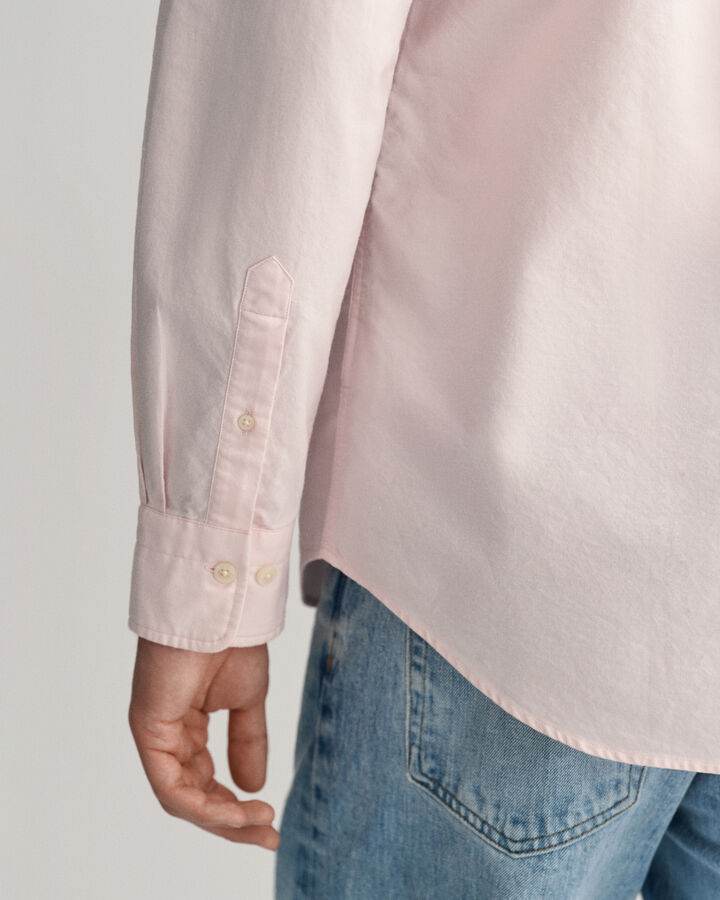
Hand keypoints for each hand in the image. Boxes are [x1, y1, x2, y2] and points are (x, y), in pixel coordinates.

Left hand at [128, 638, 278, 848]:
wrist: (222, 610)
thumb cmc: (232, 643)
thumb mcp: (247, 701)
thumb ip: (247, 742)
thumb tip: (252, 787)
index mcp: (187, 728)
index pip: (205, 783)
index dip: (236, 808)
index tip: (271, 820)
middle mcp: (168, 736)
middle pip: (194, 798)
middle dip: (232, 822)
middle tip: (269, 835)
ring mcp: (156, 735)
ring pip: (183, 799)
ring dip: (222, 819)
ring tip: (259, 821)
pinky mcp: (149, 731)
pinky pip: (171, 787)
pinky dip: (203, 806)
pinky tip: (235, 810)